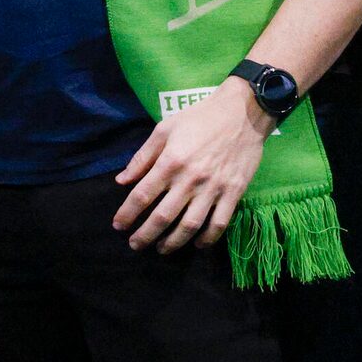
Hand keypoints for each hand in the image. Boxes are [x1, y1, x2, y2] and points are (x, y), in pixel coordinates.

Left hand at [111, 78, 271, 252]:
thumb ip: (142, 157)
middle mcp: (190, 179)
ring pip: (190, 226)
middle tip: (135, 245)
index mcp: (170, 161)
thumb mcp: (165, 129)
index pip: (142, 195)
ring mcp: (214, 188)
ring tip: (161, 249)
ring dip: (173, 242)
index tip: (118, 226)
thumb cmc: (199, 118)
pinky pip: (219, 223)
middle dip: (145, 235)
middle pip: (163, 217)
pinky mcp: (234, 192)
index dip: (127, 214)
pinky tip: (197, 243)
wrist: (242, 112)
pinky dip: (207, 238)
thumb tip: (121, 181)